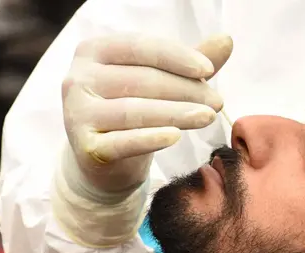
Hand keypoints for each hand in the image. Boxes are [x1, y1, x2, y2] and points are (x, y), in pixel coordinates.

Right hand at [61, 33, 232, 193]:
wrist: (105, 160)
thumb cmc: (135, 112)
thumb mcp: (160, 83)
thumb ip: (189, 64)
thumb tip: (226, 40)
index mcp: (94, 51)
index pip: (141, 48)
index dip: (177, 57)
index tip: (210, 70)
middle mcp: (78, 78)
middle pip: (141, 81)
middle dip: (185, 90)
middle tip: (217, 102)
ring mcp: (77, 113)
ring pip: (134, 111)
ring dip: (177, 114)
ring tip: (209, 117)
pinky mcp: (84, 147)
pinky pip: (122, 142)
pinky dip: (150, 139)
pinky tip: (176, 137)